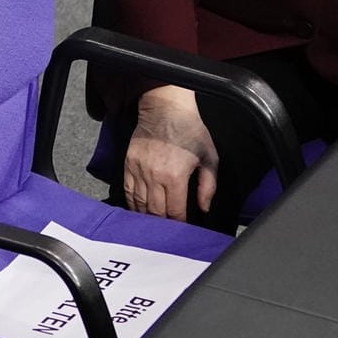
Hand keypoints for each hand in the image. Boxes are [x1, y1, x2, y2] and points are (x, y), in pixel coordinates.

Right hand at [122, 85, 217, 221]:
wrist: (165, 107)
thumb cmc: (190, 130)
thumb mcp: (209, 156)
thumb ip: (208, 185)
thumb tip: (204, 207)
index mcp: (175, 176)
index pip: (174, 211)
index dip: (179, 222)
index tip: (182, 227)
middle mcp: (154, 176)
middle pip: (155, 212)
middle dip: (163, 224)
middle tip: (168, 230)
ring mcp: (139, 170)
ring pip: (139, 204)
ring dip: (146, 217)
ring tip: (153, 224)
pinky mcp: (128, 163)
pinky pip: (128, 191)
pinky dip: (132, 204)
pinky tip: (138, 210)